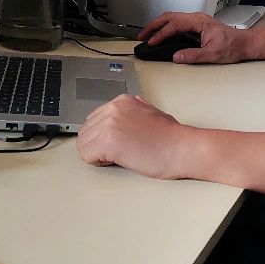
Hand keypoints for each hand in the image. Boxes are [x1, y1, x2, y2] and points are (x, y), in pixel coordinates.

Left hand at [76, 95, 192, 178]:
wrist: (181, 148)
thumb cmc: (171, 138)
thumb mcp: (150, 112)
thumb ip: (132, 112)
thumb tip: (123, 117)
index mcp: (121, 101)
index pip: (93, 120)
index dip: (103, 136)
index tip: (117, 143)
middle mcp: (113, 109)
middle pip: (85, 132)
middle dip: (97, 145)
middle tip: (119, 152)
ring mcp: (109, 124)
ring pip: (83, 144)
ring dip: (97, 154)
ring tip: (120, 156)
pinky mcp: (108, 141)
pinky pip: (87, 156)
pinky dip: (98, 162)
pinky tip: (117, 160)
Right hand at [137, 11, 250, 63]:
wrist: (244, 44)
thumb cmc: (233, 46)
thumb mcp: (213, 54)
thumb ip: (194, 55)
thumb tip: (177, 57)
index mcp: (199, 22)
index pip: (174, 25)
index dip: (161, 34)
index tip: (151, 42)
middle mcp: (197, 18)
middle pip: (169, 17)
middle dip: (154, 25)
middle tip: (142, 36)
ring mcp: (197, 21)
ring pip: (172, 18)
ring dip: (159, 25)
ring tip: (148, 35)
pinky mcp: (197, 25)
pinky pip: (177, 22)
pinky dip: (166, 27)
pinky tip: (162, 34)